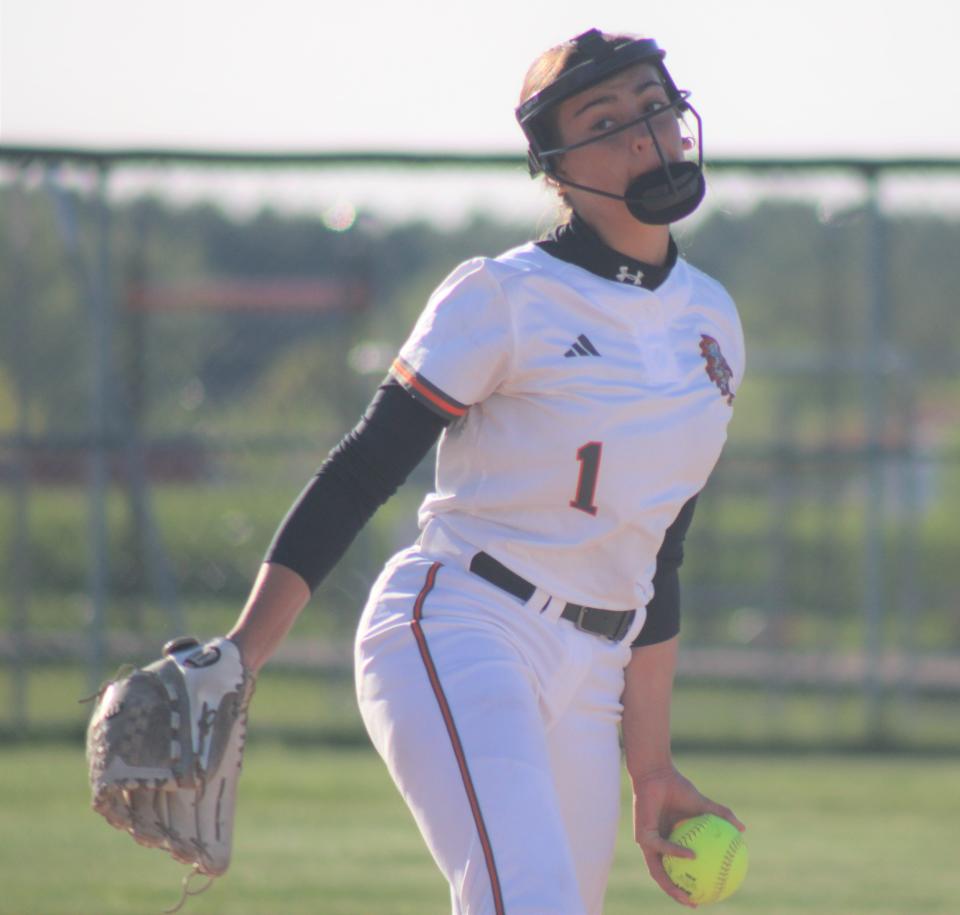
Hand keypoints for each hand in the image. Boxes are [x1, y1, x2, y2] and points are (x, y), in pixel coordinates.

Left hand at [632, 766, 744, 906]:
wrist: (658, 773)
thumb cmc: (677, 787)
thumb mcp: (703, 804)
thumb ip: (721, 816)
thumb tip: (743, 829)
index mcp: (668, 840)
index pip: (674, 869)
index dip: (686, 884)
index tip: (703, 896)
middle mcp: (655, 844)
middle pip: (663, 877)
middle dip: (676, 894)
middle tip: (694, 903)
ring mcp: (647, 841)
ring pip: (657, 870)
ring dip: (670, 886)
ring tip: (688, 896)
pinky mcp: (642, 834)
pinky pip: (662, 847)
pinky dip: (676, 852)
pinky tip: (692, 855)